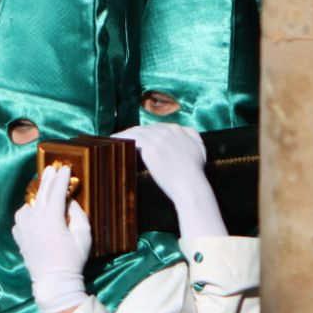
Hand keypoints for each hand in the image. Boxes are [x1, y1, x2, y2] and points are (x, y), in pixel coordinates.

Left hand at [12, 164, 91, 312]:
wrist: (54, 281)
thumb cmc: (73, 259)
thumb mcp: (83, 235)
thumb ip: (78, 214)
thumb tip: (69, 201)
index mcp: (51, 218)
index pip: (56, 191)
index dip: (62, 179)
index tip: (66, 168)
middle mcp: (34, 219)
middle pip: (41, 193)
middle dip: (47, 179)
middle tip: (52, 169)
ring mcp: (23, 227)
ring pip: (28, 205)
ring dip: (37, 197)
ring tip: (44, 193)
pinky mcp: (18, 236)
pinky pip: (22, 218)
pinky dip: (28, 213)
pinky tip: (35, 215)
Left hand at [111, 124, 225, 238]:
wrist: (190, 185)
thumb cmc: (194, 173)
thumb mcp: (200, 149)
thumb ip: (193, 137)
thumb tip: (186, 131)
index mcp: (178, 129)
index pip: (156, 127)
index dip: (145, 132)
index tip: (135, 137)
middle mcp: (168, 130)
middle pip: (145, 128)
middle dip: (132, 132)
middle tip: (120, 138)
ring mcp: (159, 137)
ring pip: (136, 131)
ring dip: (124, 134)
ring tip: (113, 139)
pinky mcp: (151, 147)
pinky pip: (131, 138)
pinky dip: (120, 138)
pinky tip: (112, 141)